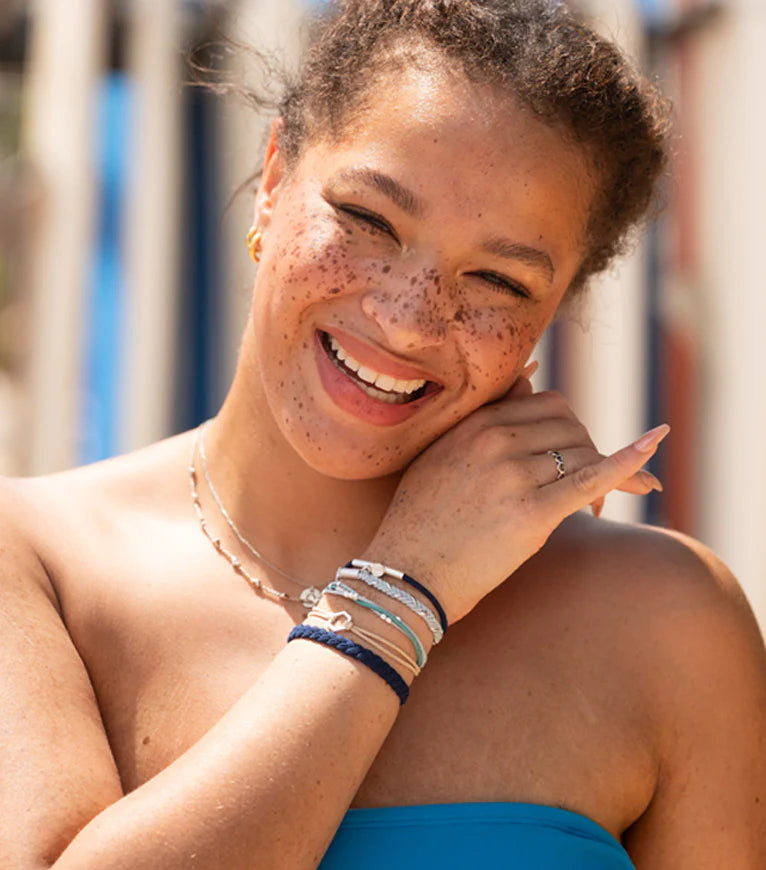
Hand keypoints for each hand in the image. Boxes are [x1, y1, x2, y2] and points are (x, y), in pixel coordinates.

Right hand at [363, 372, 668, 624]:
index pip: (547, 404)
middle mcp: (495, 441)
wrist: (406, 574)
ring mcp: (513, 475)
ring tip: (594, 510)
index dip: (567, 431)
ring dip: (599, 474)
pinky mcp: (532, 513)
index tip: (569, 459)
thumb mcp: (441, 454)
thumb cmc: (422, 520)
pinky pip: (592, 478)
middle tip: (584, 490)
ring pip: (583, 452)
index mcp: (474, 424)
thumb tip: (531, 375)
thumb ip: (486, 416)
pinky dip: (628, 462)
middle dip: (584, 451)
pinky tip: (653, 445)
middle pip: (571, 424)